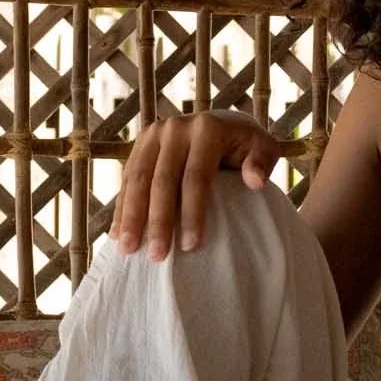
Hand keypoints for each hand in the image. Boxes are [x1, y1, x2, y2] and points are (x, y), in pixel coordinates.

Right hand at [111, 111, 281, 258]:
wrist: (221, 124)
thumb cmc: (246, 146)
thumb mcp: (264, 148)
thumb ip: (262, 162)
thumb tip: (255, 181)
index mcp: (206, 129)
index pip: (195, 177)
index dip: (192, 213)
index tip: (190, 247)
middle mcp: (175, 128)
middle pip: (161, 180)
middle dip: (157, 221)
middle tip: (156, 256)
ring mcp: (154, 134)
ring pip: (137, 179)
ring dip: (131, 217)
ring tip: (128, 250)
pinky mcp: (140, 143)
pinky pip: (127, 178)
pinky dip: (122, 207)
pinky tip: (117, 234)